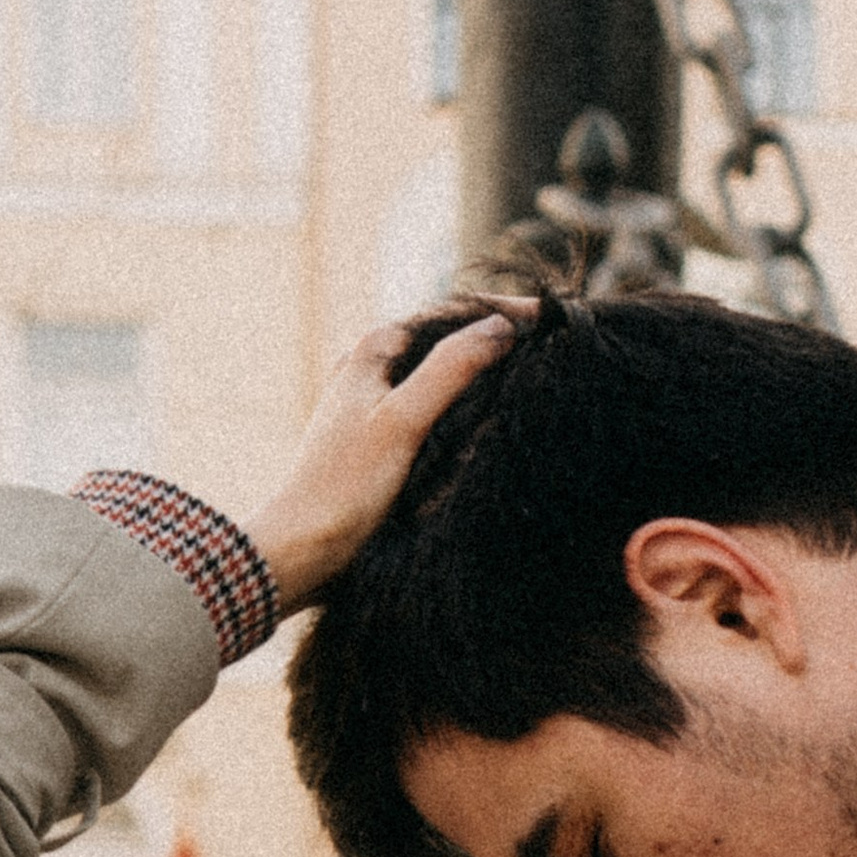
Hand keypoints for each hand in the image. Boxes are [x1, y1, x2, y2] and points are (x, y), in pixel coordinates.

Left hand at [242, 305, 526, 614]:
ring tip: (531, 373)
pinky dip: (468, 406)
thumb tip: (501, 328)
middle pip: (447, 340)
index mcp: (374, 350)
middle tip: (550, 341)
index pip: (450, 313)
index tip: (551, 315)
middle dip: (496, 336)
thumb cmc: (346, 486)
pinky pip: (436, 409)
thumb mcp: (404, 421)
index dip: (502, 310)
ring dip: (484, 372)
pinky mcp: (382, 439)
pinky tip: (492, 421)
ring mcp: (377, 404)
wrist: (305, 546)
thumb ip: (450, 369)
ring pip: (442, 374)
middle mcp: (373, 369)